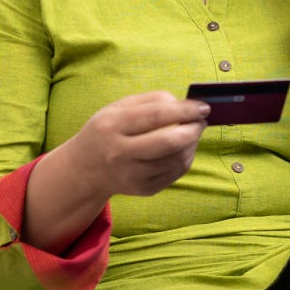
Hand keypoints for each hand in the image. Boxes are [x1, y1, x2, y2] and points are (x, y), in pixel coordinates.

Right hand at [66, 91, 208, 197]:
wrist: (86, 168)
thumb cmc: (108, 130)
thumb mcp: (119, 107)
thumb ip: (152, 100)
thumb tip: (185, 105)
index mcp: (112, 126)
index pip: (156, 116)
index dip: (184, 110)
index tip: (203, 107)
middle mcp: (120, 153)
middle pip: (168, 143)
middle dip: (193, 129)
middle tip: (201, 121)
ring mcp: (132, 175)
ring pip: (177, 159)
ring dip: (192, 143)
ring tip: (192, 132)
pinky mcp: (144, 189)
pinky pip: (176, 172)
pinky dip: (186, 157)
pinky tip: (182, 148)